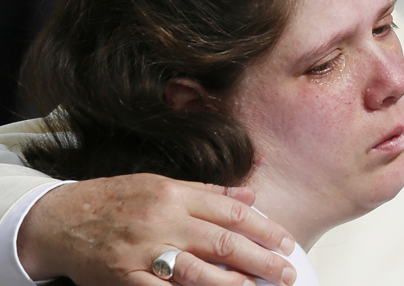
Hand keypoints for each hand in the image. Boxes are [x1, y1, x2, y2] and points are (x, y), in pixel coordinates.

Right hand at [17, 174, 296, 285]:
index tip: (285, 241)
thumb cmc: (116, 198)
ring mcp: (144, 252)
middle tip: (286, 271)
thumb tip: (251, 194)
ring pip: (198, 271)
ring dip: (233, 284)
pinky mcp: (126, 279)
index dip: (263, 228)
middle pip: (222, 243)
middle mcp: (163, 221)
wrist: (61, 219)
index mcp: (175, 195)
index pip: (231, 212)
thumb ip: (209, 192)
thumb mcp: (162, 184)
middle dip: (260, 260)